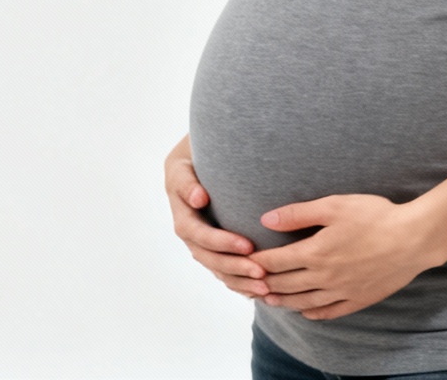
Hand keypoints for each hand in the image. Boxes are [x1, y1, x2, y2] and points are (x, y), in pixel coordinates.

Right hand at [163, 135, 267, 297]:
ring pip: (216, 269)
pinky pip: (224, 272)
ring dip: (240, 280)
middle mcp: (188, 230)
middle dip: (234, 266)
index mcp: (181, 210)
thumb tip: (199, 199)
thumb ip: (187, 181)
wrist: (201, 158)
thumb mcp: (184, 163)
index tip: (247, 245)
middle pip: (207, 256)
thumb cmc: (197, 155)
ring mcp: (200, 242)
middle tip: (261, 272)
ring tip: (266, 288)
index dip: (220, 242)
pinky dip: (241, 283)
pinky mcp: (213, 248)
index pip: (197, 233)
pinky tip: (262, 291)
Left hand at [249, 194, 443, 320]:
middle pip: (285, 285)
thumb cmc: (375, 216)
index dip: (257, 263)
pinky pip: (331, 312)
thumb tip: (265, 219)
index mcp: (315, 253)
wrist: (415, 239)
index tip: (244, 262)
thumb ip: (298, 214)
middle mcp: (325, 277)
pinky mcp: (359, 299)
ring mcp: (342, 291)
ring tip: (269, 300)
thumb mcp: (333, 206)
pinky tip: (306, 311)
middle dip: (264, 284)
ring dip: (283, 301)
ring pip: (304, 302)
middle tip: (249, 284)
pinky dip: (314, 313)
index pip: (275, 262)